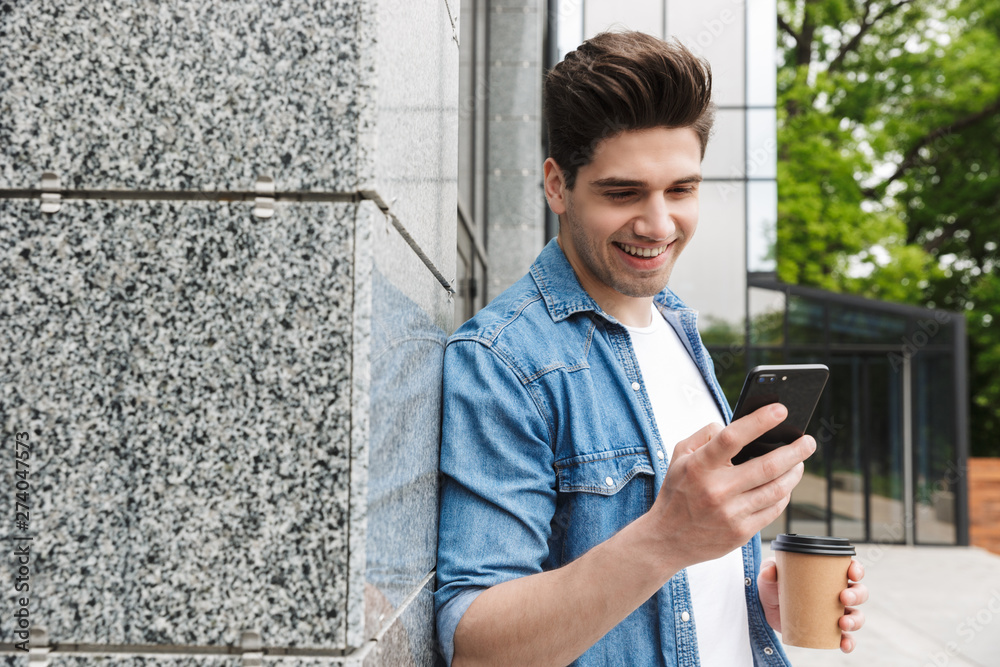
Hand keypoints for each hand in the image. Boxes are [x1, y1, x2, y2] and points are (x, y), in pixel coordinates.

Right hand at [648, 404, 815, 568]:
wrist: (666, 540)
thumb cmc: (676, 493)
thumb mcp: (679, 456)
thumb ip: (704, 435)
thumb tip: (737, 427)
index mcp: (699, 466)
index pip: (732, 437)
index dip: (759, 421)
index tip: (780, 410)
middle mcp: (716, 490)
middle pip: (767, 466)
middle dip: (794, 451)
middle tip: (807, 441)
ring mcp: (730, 513)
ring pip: (776, 489)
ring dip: (794, 472)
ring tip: (800, 462)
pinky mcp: (740, 533)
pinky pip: (773, 510)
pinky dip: (784, 495)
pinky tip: (786, 486)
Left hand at [758, 557, 868, 652]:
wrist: (766, 609)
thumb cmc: (772, 585)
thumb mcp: (769, 576)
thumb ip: (768, 570)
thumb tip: (770, 570)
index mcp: (827, 574)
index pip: (849, 568)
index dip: (857, 570)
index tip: (852, 574)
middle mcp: (837, 592)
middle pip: (859, 592)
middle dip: (856, 595)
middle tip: (843, 597)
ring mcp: (834, 612)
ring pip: (856, 615)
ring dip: (855, 620)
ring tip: (843, 623)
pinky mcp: (829, 630)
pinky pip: (846, 638)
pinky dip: (849, 642)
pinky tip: (844, 644)